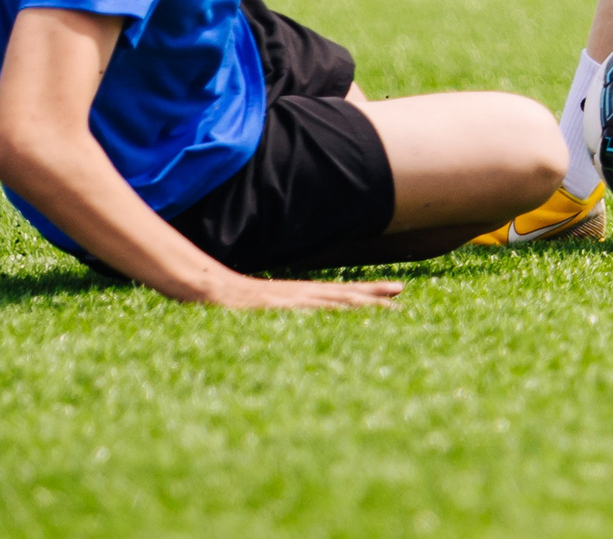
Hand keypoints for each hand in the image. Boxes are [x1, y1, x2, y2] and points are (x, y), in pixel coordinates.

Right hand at [201, 273, 402, 310]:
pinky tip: (349, 311)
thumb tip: (301, 322)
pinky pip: (311, 309)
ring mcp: (291, 299)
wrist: (210, 290)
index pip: (341, 292)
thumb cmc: (234, 302)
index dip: (368, 292)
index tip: (396, 291)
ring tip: (387, 303)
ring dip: (361, 301)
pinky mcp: (281, 306)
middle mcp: (301, 293)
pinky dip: (332, 310)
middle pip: (344, 292)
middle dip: (373, 293)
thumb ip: (286, 313)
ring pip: (333, 299)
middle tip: (402, 292)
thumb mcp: (268, 309)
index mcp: (301, 295)